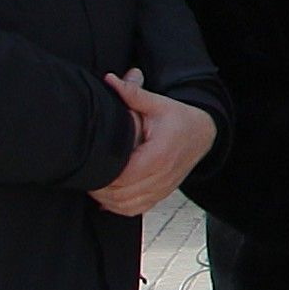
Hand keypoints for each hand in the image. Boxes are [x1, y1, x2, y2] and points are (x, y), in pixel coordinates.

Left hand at [93, 70, 215, 217]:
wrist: (203, 134)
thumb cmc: (179, 119)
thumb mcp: (158, 103)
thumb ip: (133, 94)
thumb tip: (110, 80)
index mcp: (159, 155)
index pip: (124, 176)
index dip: (103, 175)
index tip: (89, 164)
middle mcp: (162, 176)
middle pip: (122, 194)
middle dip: (100, 188)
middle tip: (85, 174)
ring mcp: (163, 188)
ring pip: (127, 206)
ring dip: (106, 200)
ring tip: (94, 184)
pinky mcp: (161, 194)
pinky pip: (135, 210)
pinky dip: (118, 207)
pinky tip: (106, 197)